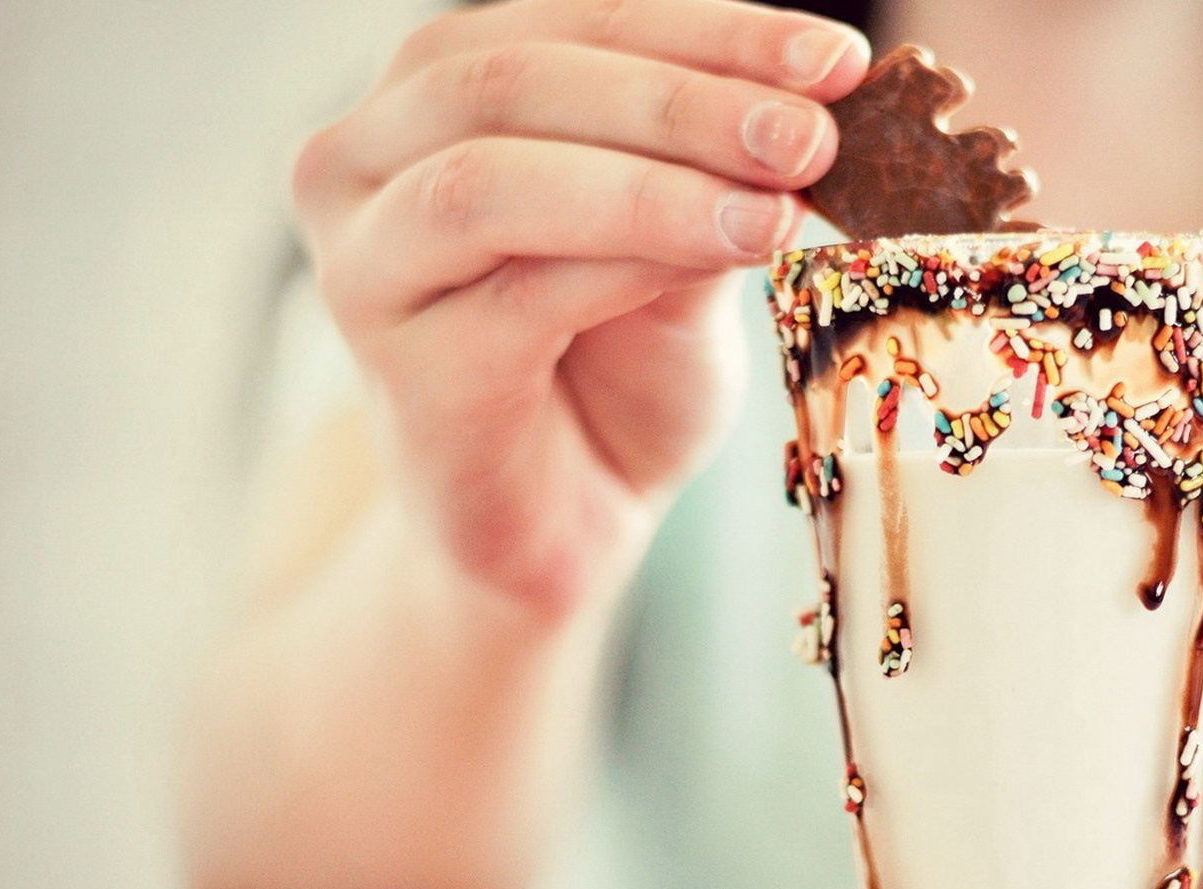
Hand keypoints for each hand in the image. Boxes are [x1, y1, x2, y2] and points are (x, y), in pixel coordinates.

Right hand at [291, 0, 869, 611]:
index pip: (567, 23)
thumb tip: (808, 98)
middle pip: (514, 79)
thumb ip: (710, 170)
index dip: (709, 31)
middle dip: (682, 99)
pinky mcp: (401, 372)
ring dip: (654, 182)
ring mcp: (363, 268)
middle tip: (809, 134)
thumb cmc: (615, 373)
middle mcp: (363, 161)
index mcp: (431, 98)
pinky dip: (631, 263)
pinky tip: (726, 258)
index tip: (839, 61)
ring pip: (493, 178)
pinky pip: (518, 292)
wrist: (566, 525)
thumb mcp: (682, 246)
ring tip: (777, 206)